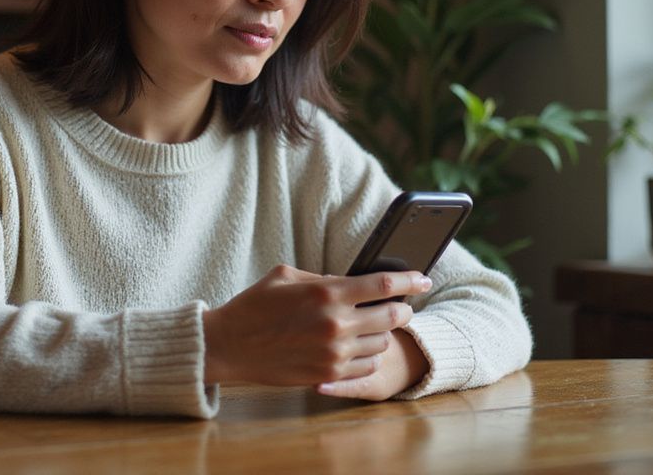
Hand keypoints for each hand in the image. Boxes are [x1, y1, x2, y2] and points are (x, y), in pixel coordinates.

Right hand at [203, 265, 431, 386]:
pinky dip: (369, 357)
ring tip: (370, 327)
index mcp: (327, 293)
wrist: (228, 346)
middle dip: (404, 309)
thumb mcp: (286, 276)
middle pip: (393, 316)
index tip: (424, 278)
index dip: (411, 279)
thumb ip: (325, 279)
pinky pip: (367, 367)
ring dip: (383, 333)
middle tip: (402, 306)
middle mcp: (336, 324)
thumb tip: (353, 283)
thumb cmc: (254, 306)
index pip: (384, 284)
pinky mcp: (328, 375)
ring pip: (382, 343)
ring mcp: (334, 354)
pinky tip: (358, 348)